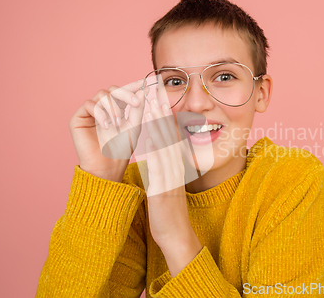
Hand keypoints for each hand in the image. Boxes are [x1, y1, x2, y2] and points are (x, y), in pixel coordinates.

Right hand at [69, 80, 145, 181]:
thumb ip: (138, 108)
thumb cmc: (121, 150)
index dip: (133, 86)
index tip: (144, 82)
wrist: (107, 166)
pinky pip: (89, 104)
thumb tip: (142, 89)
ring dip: (113, 107)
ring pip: (102, 95)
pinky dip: (100, 113)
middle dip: (125, 94)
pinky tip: (106, 126)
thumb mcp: (134, 127)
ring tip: (117, 123)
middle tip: (135, 103)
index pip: (123, 93)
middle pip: (112, 89)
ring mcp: (90, 113)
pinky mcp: (78, 118)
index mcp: (116, 110)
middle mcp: (103, 109)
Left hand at [144, 97, 201, 255]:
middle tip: (156, 88)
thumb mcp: (169, 182)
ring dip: (158, 123)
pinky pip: (158, 165)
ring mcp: (170, 177)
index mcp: (176, 164)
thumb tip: (159, 150)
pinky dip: (153, 148)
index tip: (158, 95)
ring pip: (165, 144)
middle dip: (162, 110)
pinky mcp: (163, 188)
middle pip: (169, 133)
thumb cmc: (169, 209)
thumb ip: (166, 165)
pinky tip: (147, 135)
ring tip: (152, 103)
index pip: (171, 133)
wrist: (176, 235)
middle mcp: (175, 167)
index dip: (165, 113)